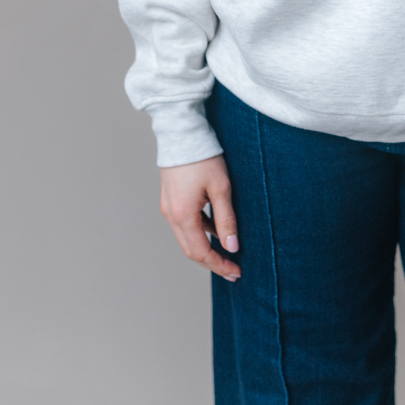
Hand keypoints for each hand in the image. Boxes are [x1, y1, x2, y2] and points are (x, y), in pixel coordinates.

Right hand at [159, 155, 240, 281]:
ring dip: (205, 248)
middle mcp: (171, 215)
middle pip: (191, 250)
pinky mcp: (170, 199)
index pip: (200, 252)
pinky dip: (199, 232)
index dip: (219, 265)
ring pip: (186, 238)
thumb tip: (232, 246)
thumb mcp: (221, 188)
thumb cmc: (203, 157)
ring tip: (227, 252)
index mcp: (183, 216)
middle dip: (212, 262)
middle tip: (233, 270)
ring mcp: (168, 208)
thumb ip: (226, 219)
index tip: (236, 272)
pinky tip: (215, 229)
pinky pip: (184, 224)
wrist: (182, 131)